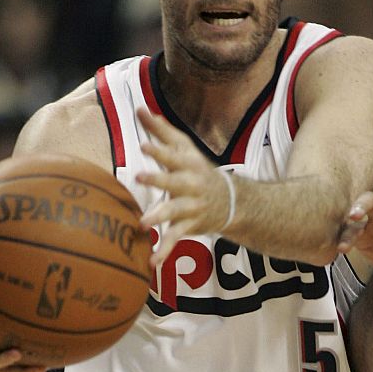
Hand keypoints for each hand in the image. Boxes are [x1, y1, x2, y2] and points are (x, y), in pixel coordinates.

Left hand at [135, 106, 234, 268]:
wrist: (232, 203)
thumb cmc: (200, 171)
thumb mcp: (187, 149)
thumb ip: (163, 131)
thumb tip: (141, 108)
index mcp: (188, 165)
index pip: (172, 155)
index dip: (159, 150)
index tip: (144, 145)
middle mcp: (191, 185)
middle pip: (173, 182)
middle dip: (158, 180)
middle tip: (139, 177)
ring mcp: (191, 207)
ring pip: (174, 212)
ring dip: (159, 218)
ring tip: (143, 224)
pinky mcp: (189, 226)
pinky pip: (175, 240)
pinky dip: (164, 252)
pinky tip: (151, 263)